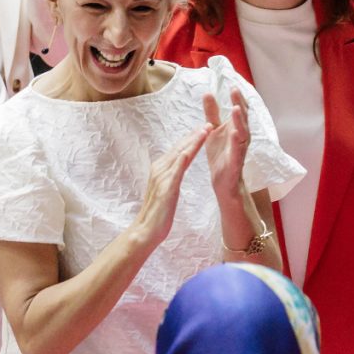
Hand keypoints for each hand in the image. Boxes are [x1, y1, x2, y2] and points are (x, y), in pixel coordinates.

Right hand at [129, 128, 208, 248]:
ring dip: (192, 142)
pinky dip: (181, 160)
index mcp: (160, 169)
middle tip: (208, 123)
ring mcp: (162, 178)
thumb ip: (170, 177)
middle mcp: (159, 169)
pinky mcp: (166, 188)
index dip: (191, 139)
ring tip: (205, 131)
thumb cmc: (157, 214)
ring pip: (179, 155)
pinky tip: (189, 152)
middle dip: (194, 135)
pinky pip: (175, 172)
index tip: (203, 129)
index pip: (178, 150)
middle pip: (179, 148)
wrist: (146, 231)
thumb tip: (177, 168)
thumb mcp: (165, 191)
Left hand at [202, 89, 250, 206]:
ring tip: (235, 108)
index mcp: (236, 127)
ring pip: (243, 132)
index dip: (237, 97)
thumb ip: (212, 113)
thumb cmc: (221, 154)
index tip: (232, 83)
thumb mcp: (213, 130)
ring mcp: (240, 148)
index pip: (238, 109)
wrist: (222, 181)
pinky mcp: (236, 161)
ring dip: (240, 120)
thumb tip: (208, 93)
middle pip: (243, 117)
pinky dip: (237, 141)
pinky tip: (234, 133)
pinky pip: (238, 150)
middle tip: (234, 89)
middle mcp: (242, 136)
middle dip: (240, 103)